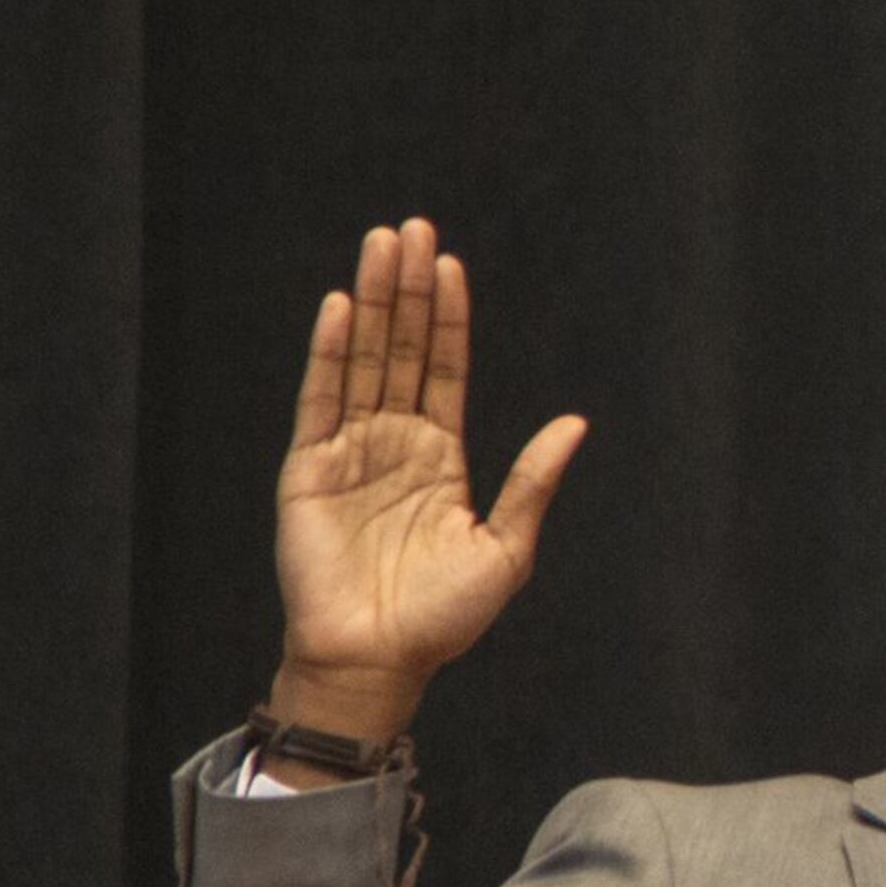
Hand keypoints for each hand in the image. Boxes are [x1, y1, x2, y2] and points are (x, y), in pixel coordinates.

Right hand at [268, 219, 586, 744]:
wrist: (380, 658)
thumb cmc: (444, 616)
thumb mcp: (506, 547)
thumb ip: (534, 481)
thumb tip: (576, 423)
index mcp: (440, 458)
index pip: (445, 370)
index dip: (449, 318)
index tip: (451, 264)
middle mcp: (394, 444)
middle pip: (403, 350)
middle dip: (408, 290)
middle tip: (413, 227)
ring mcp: (349, 451)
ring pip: (363, 360)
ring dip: (372, 302)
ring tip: (381, 245)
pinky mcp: (309, 469)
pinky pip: (320, 399)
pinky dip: (329, 351)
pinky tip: (341, 307)